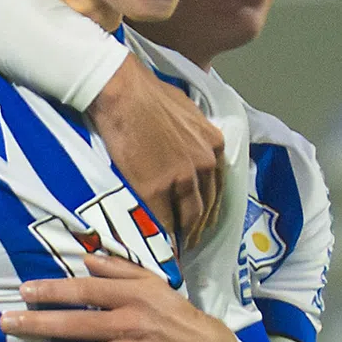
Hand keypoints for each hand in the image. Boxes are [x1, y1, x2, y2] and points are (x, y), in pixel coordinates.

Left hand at [1, 253, 239, 341]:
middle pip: (77, 324)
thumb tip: (86, 257)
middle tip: (6, 323)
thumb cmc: (175, 313)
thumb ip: (119, 269)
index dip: (54, 291)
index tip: (25, 291)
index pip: (86, 291)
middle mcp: (131, 324)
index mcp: (134, 296)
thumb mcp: (153, 282)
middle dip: (39, 323)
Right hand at [88, 55, 223, 248]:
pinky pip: (162, 221)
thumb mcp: (187, 111)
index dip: (210, 207)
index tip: (203, 220)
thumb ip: (195, 134)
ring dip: (183, 236)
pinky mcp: (156, 188)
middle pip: (206, 206)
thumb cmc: (149, 94)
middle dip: (198, 227)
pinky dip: (161, 237)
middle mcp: (204, 163)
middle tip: (190, 241)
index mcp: (214, 144)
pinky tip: (158, 247)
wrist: (123, 92)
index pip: (218, 186)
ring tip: (176, 249)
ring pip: (188, 218)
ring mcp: (181, 178)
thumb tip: (190, 145)